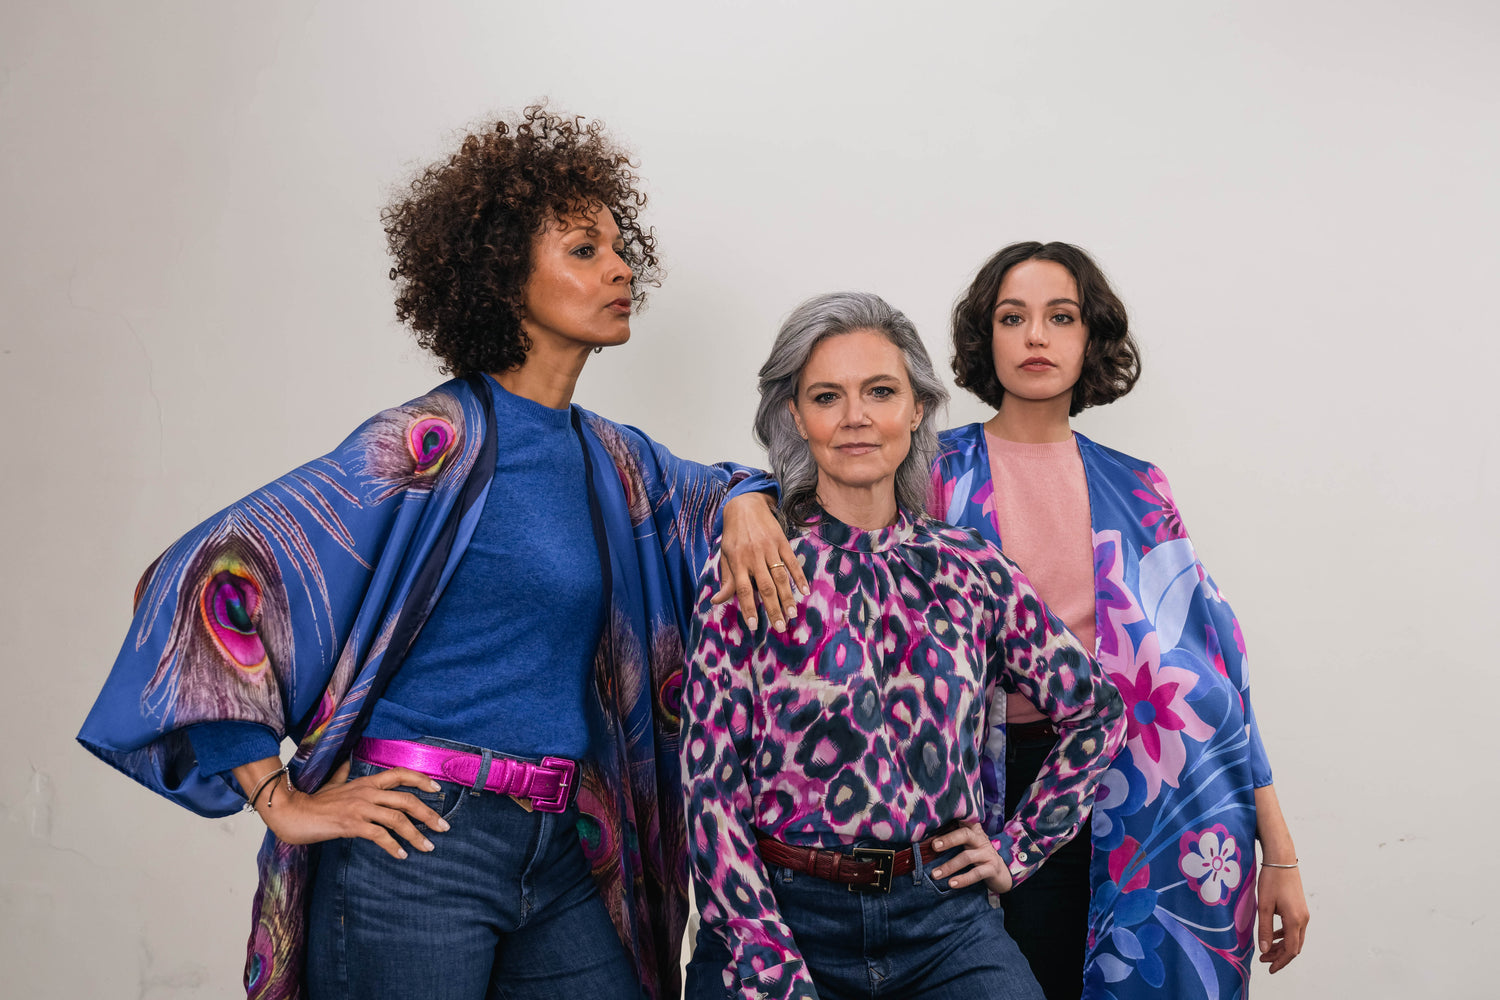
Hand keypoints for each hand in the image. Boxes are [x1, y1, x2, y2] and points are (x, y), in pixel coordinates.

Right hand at [257, 761, 450, 858]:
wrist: (291, 812)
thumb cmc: (312, 801)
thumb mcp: (332, 784)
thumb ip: (343, 774)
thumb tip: (346, 762)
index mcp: (366, 782)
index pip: (400, 774)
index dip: (421, 780)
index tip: (437, 789)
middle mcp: (366, 792)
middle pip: (406, 799)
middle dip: (428, 814)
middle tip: (443, 827)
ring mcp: (359, 808)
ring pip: (397, 819)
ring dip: (416, 834)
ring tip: (429, 847)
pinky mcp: (351, 824)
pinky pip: (379, 835)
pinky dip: (393, 846)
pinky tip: (402, 855)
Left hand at [715, 493, 807, 632]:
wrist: (745, 505)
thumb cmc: (733, 535)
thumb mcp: (725, 556)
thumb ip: (726, 579)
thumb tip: (717, 601)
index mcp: (737, 561)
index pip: (743, 590)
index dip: (748, 608)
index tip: (754, 625)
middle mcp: (753, 556)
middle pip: (765, 587)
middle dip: (773, 609)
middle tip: (780, 627)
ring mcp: (769, 548)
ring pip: (780, 577)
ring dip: (788, 597)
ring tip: (792, 614)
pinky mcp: (781, 541)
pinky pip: (792, 562)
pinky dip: (799, 577)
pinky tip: (805, 591)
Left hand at [928, 823, 1013, 893]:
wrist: (1000, 872)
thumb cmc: (976, 855)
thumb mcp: (966, 844)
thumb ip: (950, 839)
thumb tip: (924, 841)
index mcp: (971, 830)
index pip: (961, 820)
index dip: (949, 817)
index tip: (933, 819)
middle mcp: (980, 838)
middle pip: (965, 834)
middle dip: (948, 839)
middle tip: (933, 846)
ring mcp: (987, 853)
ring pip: (967, 857)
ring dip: (949, 866)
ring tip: (935, 874)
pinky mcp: (991, 868)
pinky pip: (976, 873)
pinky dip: (963, 879)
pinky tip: (951, 883)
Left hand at [1257, 864, 1307, 972]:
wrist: (1282, 860)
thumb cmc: (1271, 880)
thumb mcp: (1264, 906)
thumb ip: (1265, 929)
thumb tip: (1265, 950)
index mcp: (1295, 920)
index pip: (1291, 950)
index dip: (1280, 961)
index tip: (1269, 968)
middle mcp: (1303, 919)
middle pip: (1294, 946)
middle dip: (1280, 956)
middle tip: (1264, 959)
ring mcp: (1303, 914)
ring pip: (1295, 938)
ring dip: (1281, 946)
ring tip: (1266, 950)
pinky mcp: (1300, 908)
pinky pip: (1294, 928)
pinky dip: (1284, 935)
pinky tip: (1273, 935)